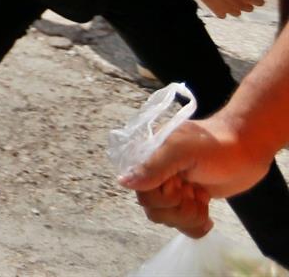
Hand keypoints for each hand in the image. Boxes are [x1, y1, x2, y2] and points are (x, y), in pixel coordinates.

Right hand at [122, 116, 274, 219]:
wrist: (247, 148)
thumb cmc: (214, 145)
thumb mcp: (181, 151)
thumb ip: (154, 167)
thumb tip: (123, 182)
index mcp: (149, 160)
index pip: (141, 192)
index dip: (162, 196)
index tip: (180, 183)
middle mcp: (158, 176)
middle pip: (154, 210)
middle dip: (178, 208)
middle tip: (194, 191)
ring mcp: (175, 190)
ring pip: (169, 220)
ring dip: (190, 215)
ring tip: (202, 198)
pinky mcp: (192, 201)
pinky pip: (184, 225)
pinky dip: (196, 226)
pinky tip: (207, 216)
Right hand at [185, 0, 262, 18]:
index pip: (259, 2)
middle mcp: (239, 4)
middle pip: (249, 9)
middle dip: (246, 3)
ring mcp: (228, 9)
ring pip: (237, 13)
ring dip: (235, 8)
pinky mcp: (217, 11)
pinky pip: (223, 15)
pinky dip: (222, 11)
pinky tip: (219, 4)